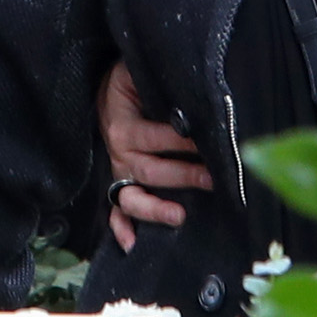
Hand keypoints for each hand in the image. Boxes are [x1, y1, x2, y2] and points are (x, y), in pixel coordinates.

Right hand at [99, 61, 210, 249]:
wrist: (102, 88)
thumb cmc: (128, 80)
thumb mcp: (136, 73)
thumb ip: (161, 82)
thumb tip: (193, 90)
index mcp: (124, 126)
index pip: (157, 137)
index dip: (183, 142)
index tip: (211, 143)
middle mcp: (119, 152)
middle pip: (151, 172)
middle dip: (184, 176)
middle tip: (214, 179)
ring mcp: (119, 171)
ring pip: (133, 197)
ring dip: (156, 209)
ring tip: (180, 216)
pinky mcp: (118, 183)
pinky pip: (115, 211)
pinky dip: (121, 229)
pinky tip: (132, 244)